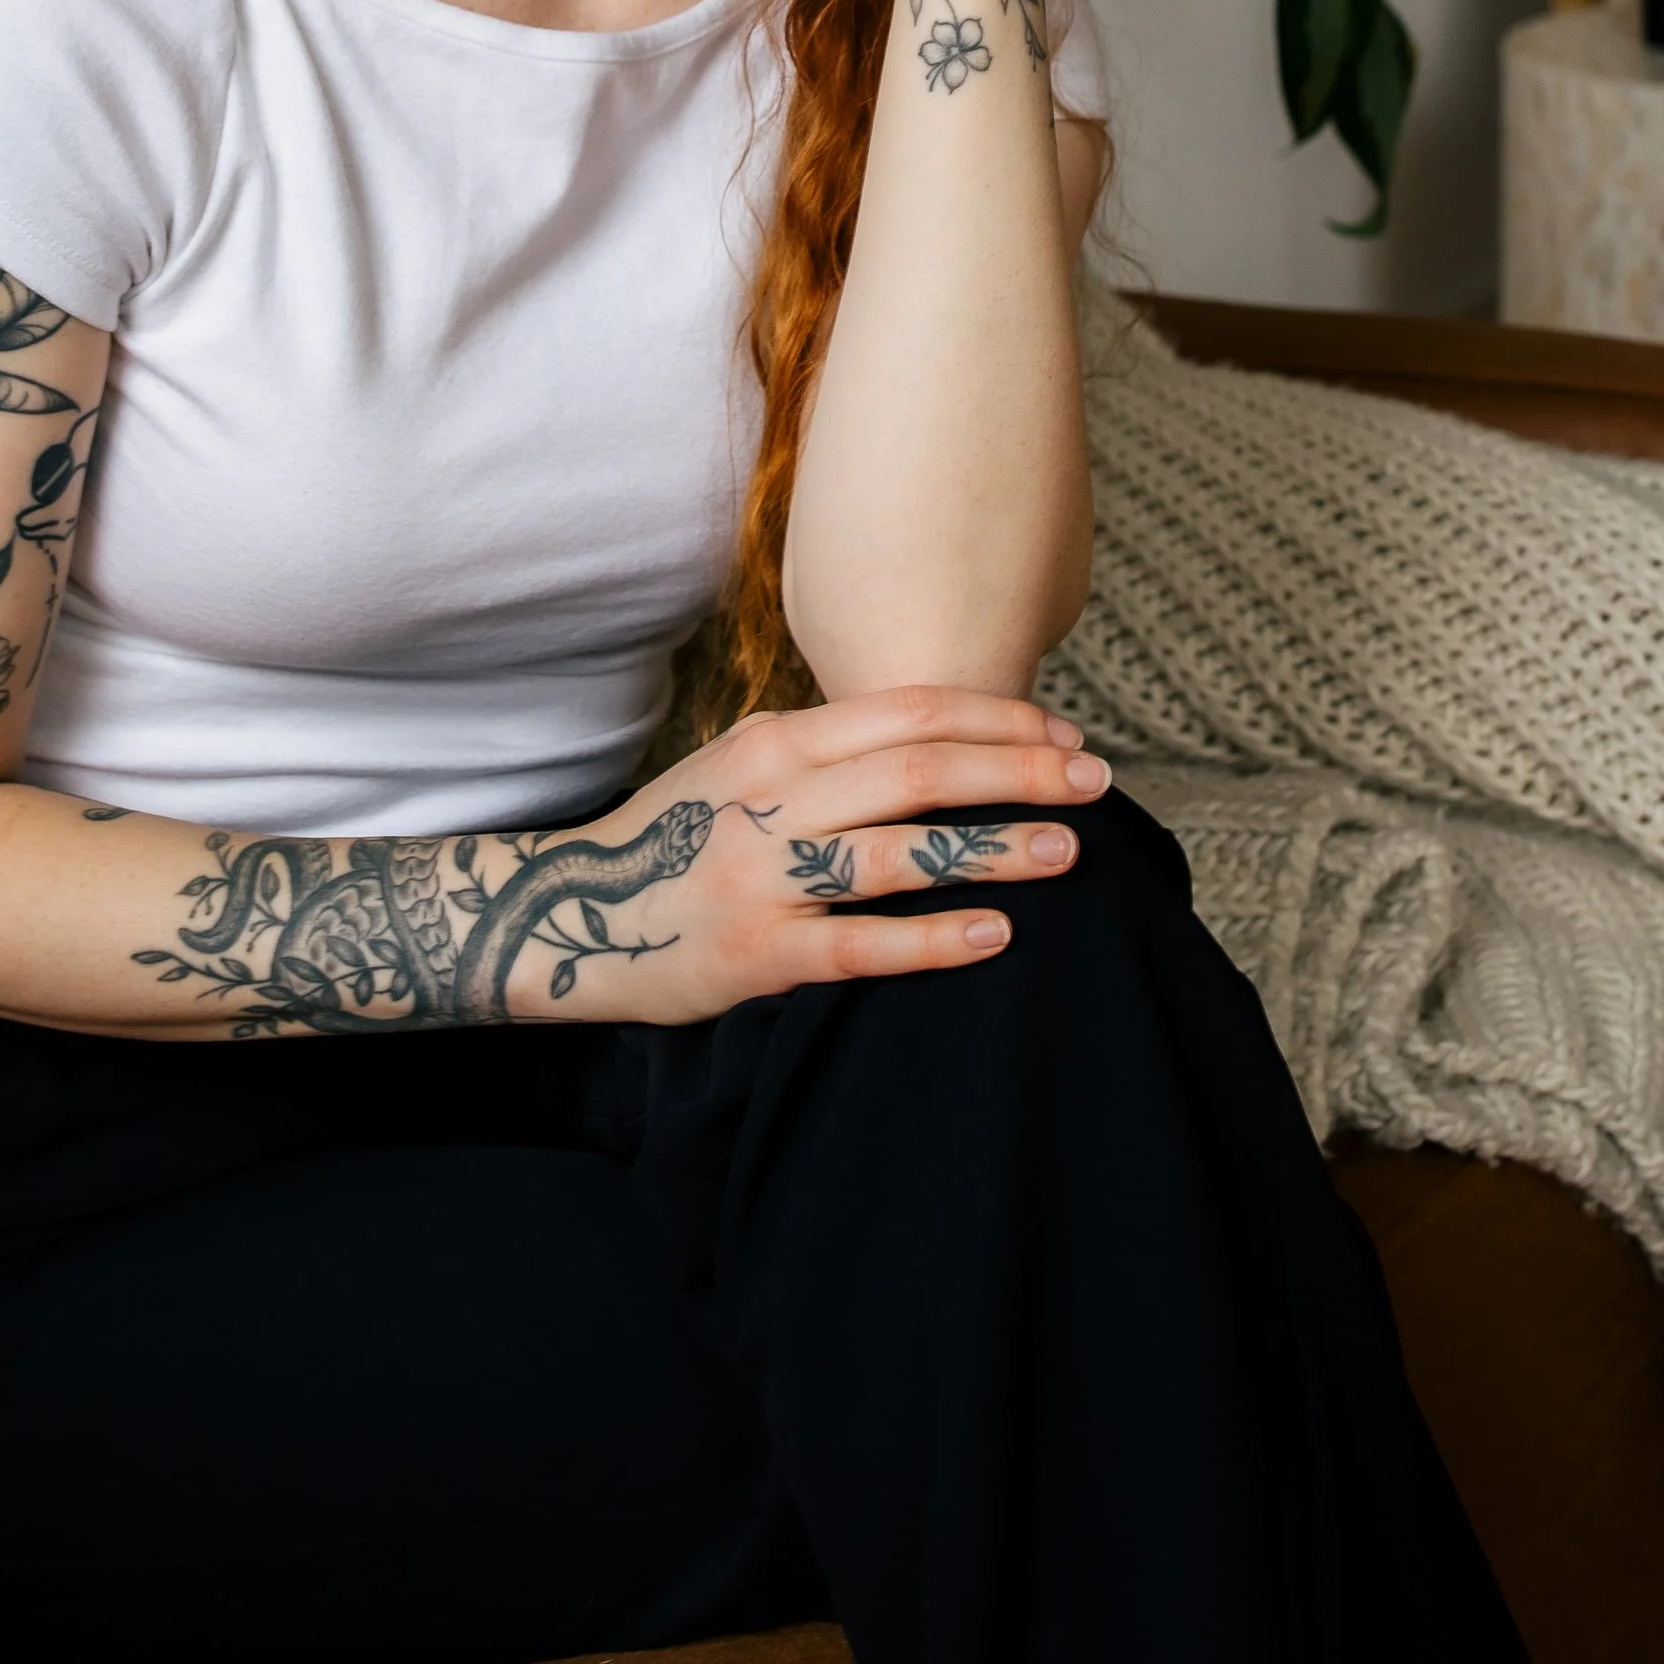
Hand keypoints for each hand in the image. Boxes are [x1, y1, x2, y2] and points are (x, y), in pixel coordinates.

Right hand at [596, 687, 1109, 1026]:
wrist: (569, 912)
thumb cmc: (681, 837)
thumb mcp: (743, 768)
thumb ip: (828, 752)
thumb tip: (941, 738)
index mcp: (778, 742)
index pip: (908, 710)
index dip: (997, 716)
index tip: (1064, 732)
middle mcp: (773, 797)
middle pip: (920, 769)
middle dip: (1019, 771)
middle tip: (1094, 783)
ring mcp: (764, 874)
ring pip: (901, 851)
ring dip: (995, 846)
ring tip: (1067, 852)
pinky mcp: (758, 953)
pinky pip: (861, 942)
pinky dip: (934, 937)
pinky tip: (996, 934)